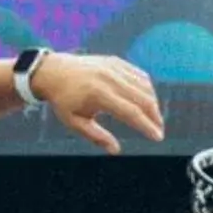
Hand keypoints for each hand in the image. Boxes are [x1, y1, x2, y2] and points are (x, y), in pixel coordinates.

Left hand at [30, 52, 164, 154]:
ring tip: (154, 118)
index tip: (157, 137)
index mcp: (98, 94)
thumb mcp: (74, 122)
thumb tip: (116, 151)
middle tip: (158, 130)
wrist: (53, 72)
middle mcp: (109, 78)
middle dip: (155, 116)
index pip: (130, 112)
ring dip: (152, 103)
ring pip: (144, 86)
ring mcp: (114, 67)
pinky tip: (147, 101)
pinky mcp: (116, 61)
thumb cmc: (64, 101)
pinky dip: (147, 89)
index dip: (146, 126)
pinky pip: (139, 75)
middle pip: (142, 98)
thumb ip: (96, 136)